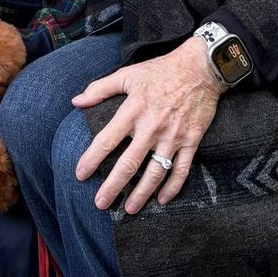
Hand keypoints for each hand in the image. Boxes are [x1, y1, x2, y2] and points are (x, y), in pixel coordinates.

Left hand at [71, 40, 222, 214]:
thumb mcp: (128, 74)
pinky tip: (162, 199)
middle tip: (100, 203)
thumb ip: (100, 88)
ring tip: (130, 208)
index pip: (107, 140)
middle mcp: (151, 127)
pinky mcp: (191, 140)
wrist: (200, 68)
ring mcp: (173, 136)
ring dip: (142, 193)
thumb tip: (76, 101)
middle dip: (113, 186)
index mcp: (133, 110)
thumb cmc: (161, 70)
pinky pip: (182, 169)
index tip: (80, 174)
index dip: (92, 158)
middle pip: (129, 163)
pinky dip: (173, 187)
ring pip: (155, 171)